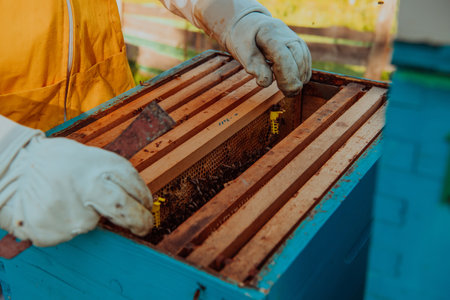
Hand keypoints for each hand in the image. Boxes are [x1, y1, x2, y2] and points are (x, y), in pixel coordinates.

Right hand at [0, 131, 152, 246]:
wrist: (16, 167)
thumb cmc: (59, 163)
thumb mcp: (91, 158)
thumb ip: (113, 177)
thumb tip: (139, 199)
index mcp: (102, 166)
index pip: (136, 189)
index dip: (144, 201)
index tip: (146, 207)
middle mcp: (90, 187)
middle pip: (127, 211)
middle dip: (140, 222)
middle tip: (143, 228)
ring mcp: (71, 210)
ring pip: (93, 223)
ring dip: (88, 216)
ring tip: (69, 199)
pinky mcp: (54, 229)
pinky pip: (69, 231)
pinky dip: (66, 223)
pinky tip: (56, 207)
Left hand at [226, 13, 311, 96]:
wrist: (254, 25)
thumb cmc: (246, 40)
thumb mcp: (242, 51)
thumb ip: (253, 67)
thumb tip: (265, 82)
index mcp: (270, 35)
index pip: (283, 57)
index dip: (286, 77)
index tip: (285, 91)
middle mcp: (287, 36)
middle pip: (297, 60)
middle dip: (294, 80)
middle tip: (288, 94)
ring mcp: (296, 40)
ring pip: (304, 62)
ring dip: (299, 79)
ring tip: (289, 90)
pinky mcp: (301, 47)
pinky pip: (306, 63)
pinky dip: (302, 75)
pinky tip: (294, 82)